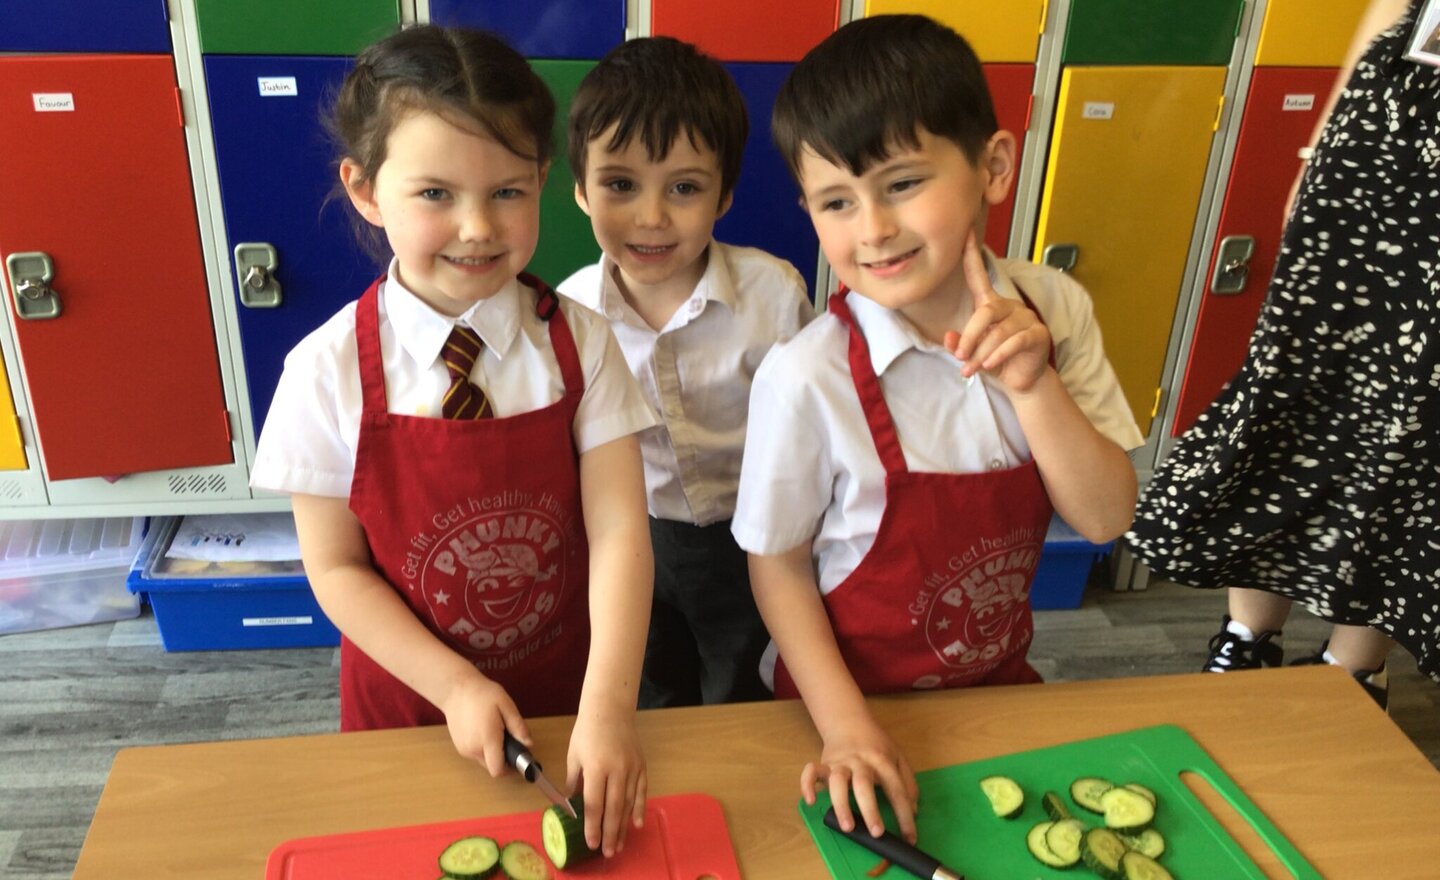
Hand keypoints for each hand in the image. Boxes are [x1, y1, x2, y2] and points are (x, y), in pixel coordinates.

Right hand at [440, 674, 529, 777]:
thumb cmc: (481, 694)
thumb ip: (518, 727)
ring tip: (495, 730)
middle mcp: (473, 749)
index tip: (518, 757)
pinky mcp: (459, 747)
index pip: (498, 770)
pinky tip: (483, 730)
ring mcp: (464, 749)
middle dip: (504, 757)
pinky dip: (483, 748)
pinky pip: (476, 754)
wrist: (455, 689)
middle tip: (508, 737)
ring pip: (484, 761)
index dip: (511, 768)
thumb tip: (528, 744)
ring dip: (493, 752)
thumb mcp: (506, 705)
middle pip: (493, 766)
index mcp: (487, 740)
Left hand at [567, 708, 646, 856]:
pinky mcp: (641, 765)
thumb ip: (575, 782)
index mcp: (596, 767)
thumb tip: (573, 804)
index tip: (591, 842)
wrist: (610, 709)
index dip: (593, 825)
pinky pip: (641, 791)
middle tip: (608, 852)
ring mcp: (632, 768)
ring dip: (624, 826)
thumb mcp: (574, 756)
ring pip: (629, 803)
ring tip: (620, 844)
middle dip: (610, 832)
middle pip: (613, 808)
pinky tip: (636, 824)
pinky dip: (640, 808)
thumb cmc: (587, 731)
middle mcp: (616, 769)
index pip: (594, 803)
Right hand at [801, 716, 919, 843]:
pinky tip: (811, 801)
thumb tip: (913, 811)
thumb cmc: (876, 745)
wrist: (849, 722)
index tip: (909, 838)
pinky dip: (808, 785)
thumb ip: (908, 783)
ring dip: (842, 804)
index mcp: (882, 761)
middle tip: (876, 833)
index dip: (904, 815)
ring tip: (847, 827)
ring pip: (837, 781)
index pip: (896, 789)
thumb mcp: (898, 757)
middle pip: (864, 784)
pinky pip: (811, 772)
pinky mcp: (824, 763)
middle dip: (870, 810)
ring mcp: (840, 762)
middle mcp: (861, 762)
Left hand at [945, 232, 1051, 394]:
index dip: (972, 255)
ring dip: (982, 353)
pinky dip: (1000, 354)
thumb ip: (960, 344)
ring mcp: (1026, 318)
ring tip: (971, 370)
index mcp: (991, 304)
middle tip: (960, 357)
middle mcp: (1010, 306)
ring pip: (999, 332)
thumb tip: (949, 338)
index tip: (965, 233)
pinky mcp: (1038, 334)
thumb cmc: (996, 361)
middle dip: (970, 336)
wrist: (1022, 381)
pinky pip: (1016, 341)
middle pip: (986, 312)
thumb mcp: (972, 354)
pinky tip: (990, 366)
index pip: (979, 275)